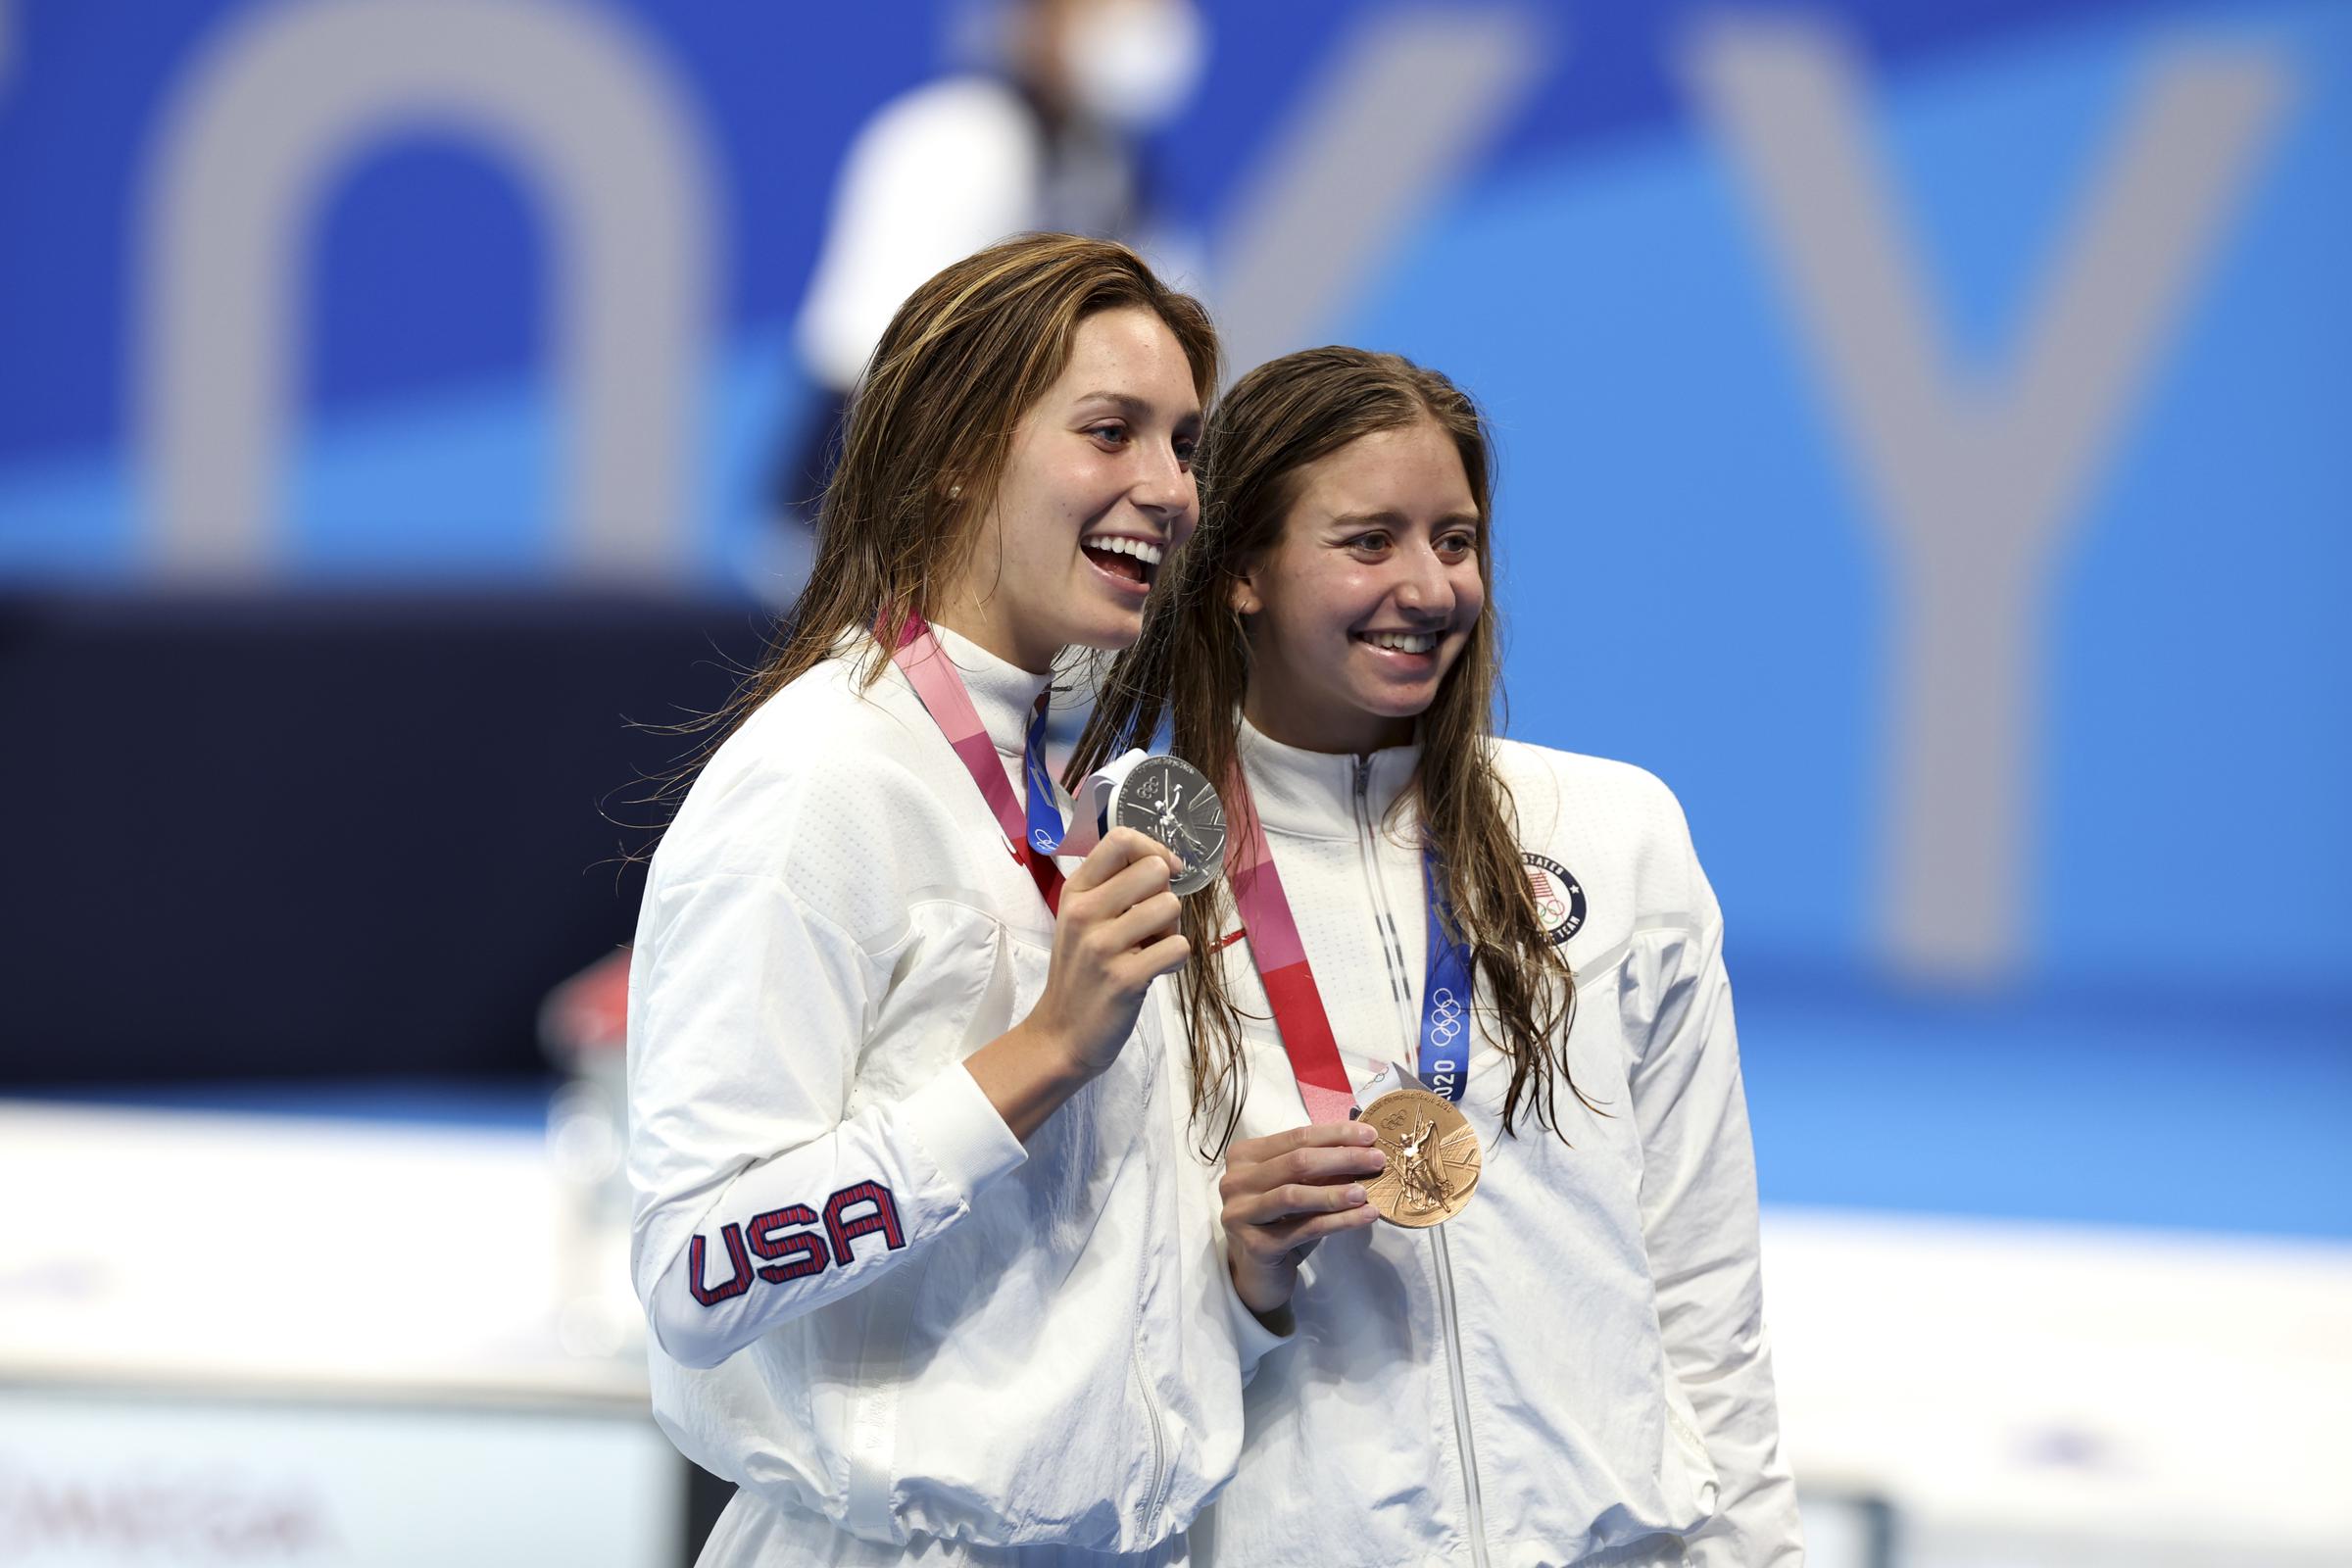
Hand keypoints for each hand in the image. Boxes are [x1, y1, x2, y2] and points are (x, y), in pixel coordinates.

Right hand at [1023, 828, 1188, 1078]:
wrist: (1062, 1033)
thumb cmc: (1081, 971)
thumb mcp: (1081, 919)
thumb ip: (1113, 887)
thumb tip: (1164, 862)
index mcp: (1076, 892)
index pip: (1120, 840)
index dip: (1154, 848)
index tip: (1164, 871)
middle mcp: (1085, 913)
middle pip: (1155, 871)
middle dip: (1165, 895)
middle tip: (1150, 924)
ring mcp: (1103, 946)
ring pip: (1171, 908)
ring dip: (1171, 929)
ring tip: (1149, 949)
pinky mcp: (1125, 978)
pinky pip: (1178, 948)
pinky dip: (1175, 960)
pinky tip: (1154, 971)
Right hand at [1220, 1122, 1387, 1317]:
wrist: (1260, 1274)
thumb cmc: (1282, 1223)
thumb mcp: (1301, 1188)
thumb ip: (1321, 1167)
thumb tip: (1365, 1148)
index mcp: (1245, 1156)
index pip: (1296, 1137)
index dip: (1336, 1135)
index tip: (1371, 1136)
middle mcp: (1235, 1181)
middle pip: (1297, 1162)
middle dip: (1342, 1158)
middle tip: (1377, 1160)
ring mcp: (1241, 1213)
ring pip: (1295, 1195)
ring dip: (1336, 1192)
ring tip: (1367, 1193)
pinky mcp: (1256, 1245)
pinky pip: (1304, 1229)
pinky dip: (1338, 1221)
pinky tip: (1364, 1217)